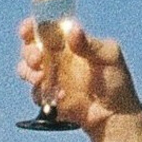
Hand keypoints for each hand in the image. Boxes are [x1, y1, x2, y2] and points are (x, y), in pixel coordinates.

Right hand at [15, 19, 135, 139]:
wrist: (115, 114)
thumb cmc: (116, 81)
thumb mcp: (109, 57)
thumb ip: (89, 45)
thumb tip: (72, 29)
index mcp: (68, 43)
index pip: (44, 29)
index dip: (31, 27)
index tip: (27, 30)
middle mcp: (55, 58)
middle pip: (29, 49)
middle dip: (29, 52)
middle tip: (37, 59)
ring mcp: (50, 78)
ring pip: (26, 70)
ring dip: (29, 72)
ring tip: (42, 77)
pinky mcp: (48, 97)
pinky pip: (35, 93)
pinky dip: (43, 94)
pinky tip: (61, 97)